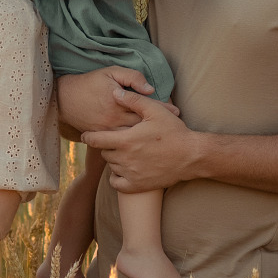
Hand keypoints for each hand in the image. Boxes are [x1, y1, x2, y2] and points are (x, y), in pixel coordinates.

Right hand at [56, 68, 178, 134]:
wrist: (64, 98)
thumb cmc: (90, 82)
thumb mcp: (111, 72)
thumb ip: (132, 78)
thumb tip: (150, 89)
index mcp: (119, 103)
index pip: (145, 107)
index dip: (163, 110)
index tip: (176, 112)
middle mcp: (114, 120)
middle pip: (142, 126)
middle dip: (159, 127)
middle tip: (175, 127)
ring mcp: (107, 131)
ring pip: (132, 138)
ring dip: (147, 138)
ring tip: (163, 138)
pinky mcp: (100, 138)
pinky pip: (119, 144)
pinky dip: (132, 145)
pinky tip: (144, 146)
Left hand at [81, 89, 198, 191]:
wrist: (191, 156)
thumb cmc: (174, 131)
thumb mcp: (155, 111)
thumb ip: (133, 100)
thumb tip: (114, 92)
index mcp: (126, 140)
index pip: (96, 140)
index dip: (88, 137)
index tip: (86, 135)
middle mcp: (125, 159)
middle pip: (104, 153)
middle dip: (108, 146)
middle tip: (118, 141)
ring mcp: (131, 174)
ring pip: (111, 166)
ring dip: (114, 160)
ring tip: (126, 152)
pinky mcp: (137, 186)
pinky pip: (116, 183)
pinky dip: (116, 177)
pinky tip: (124, 169)